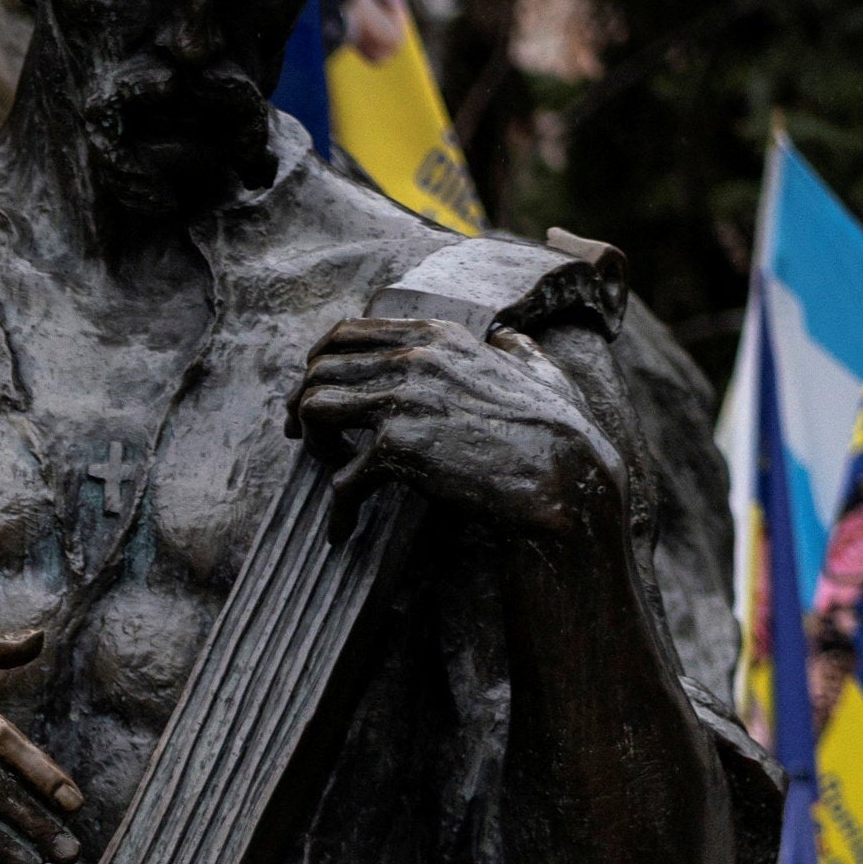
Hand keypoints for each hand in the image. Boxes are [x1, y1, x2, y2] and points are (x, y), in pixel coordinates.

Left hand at [290, 316, 623, 536]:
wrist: (563, 475)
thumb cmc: (557, 430)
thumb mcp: (539, 371)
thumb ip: (517, 350)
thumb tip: (511, 338)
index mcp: (437, 336)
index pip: (345, 332)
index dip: (317, 363)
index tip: (312, 391)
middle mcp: (414, 357)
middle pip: (318, 369)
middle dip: (299, 403)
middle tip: (305, 436)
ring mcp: (403, 400)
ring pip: (312, 408)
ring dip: (312, 443)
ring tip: (329, 469)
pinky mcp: (398, 447)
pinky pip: (341, 480)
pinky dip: (338, 510)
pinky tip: (343, 530)